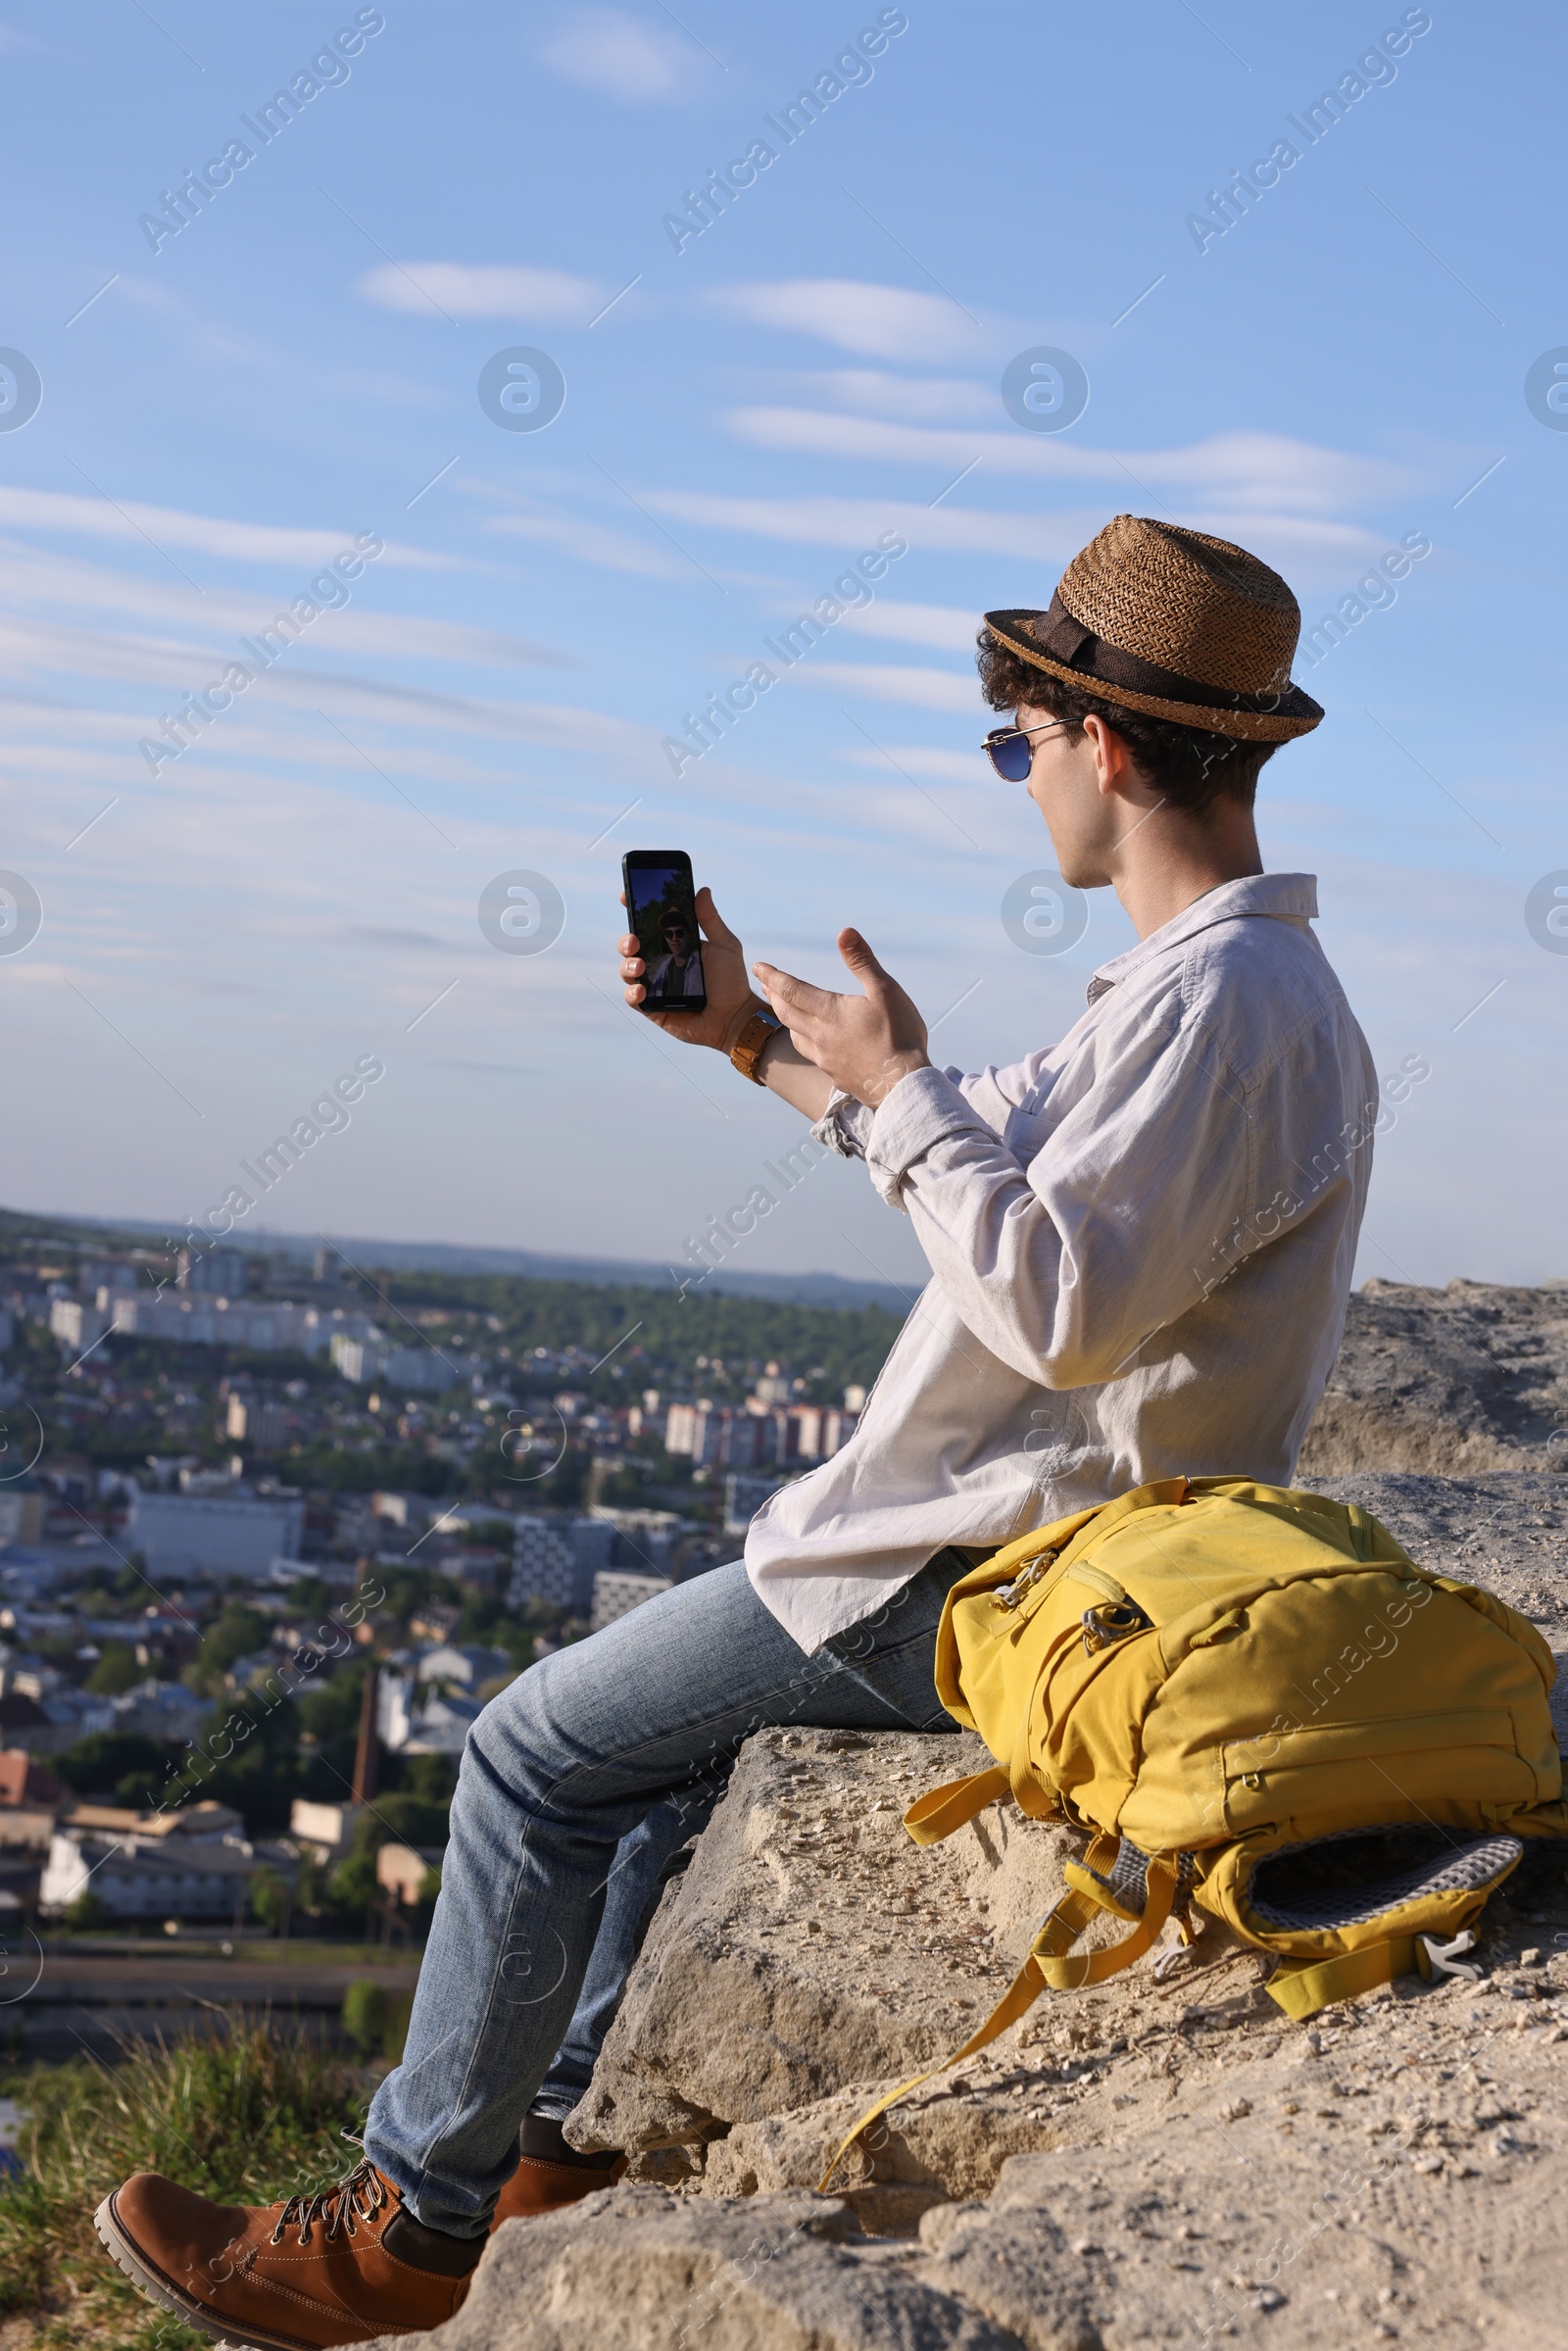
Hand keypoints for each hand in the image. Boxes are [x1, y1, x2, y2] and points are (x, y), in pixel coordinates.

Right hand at [618, 885, 760, 1054]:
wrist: (734, 1017)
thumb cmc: (731, 982)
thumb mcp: (724, 945)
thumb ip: (710, 919)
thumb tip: (702, 890)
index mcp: (675, 946)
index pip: (649, 926)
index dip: (635, 911)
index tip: (627, 897)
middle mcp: (661, 964)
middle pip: (631, 947)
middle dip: (625, 940)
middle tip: (634, 940)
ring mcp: (655, 987)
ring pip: (627, 970)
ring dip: (627, 964)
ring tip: (639, 964)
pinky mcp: (652, 1009)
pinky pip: (633, 998)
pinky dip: (632, 992)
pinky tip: (642, 989)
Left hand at [750, 929, 929, 1109]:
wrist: (905, 1087)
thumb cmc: (900, 1036)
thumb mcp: (886, 991)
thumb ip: (862, 961)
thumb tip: (844, 932)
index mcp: (830, 1012)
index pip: (791, 989)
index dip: (773, 976)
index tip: (758, 966)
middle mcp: (821, 1036)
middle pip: (786, 1013)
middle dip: (773, 995)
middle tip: (764, 983)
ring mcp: (826, 1059)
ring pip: (796, 1036)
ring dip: (785, 1019)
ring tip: (783, 1010)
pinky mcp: (836, 1076)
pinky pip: (812, 1056)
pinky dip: (804, 1042)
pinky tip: (814, 1043)